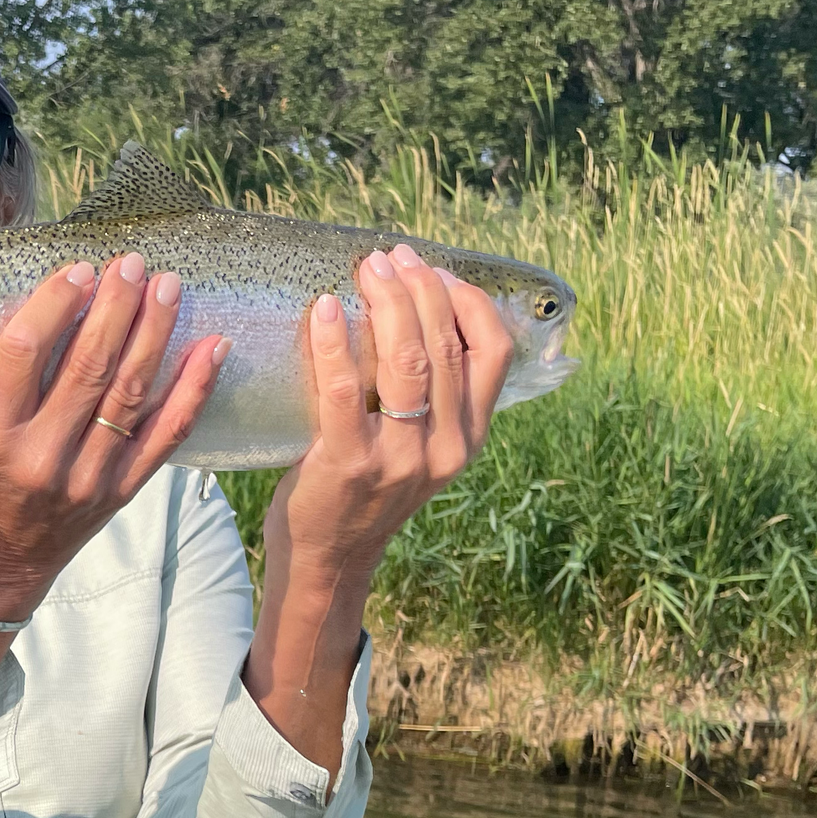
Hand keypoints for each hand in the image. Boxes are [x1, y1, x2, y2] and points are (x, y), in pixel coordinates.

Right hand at [0, 254, 225, 624]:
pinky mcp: (123, 490)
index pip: (25, 353)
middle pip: (87, 367)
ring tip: (168, 287)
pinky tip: (211, 347)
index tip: (79, 269)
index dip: (55, 304)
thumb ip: (2, 377)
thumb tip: (50, 301)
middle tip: (133, 264)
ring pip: (130, 393)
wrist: (5, 559)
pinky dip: (193, 389)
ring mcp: (87, 477)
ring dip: (154, 333)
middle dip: (116, 308)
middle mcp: (40, 457)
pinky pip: (167, 434)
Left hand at [244, 245, 514, 778]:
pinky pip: (345, 389)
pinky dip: (334, 341)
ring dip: (386, 304)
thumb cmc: (363, 490)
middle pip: (446, 347)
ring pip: (408, 362)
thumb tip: (414, 309)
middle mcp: (446, 449)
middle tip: (388, 256)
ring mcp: (400, 459)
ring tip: (364, 269)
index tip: (433, 268)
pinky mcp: (348, 464)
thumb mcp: (417, 447)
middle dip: (418, 289)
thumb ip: (430, 396)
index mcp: (470, 438)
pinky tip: (323, 308)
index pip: (494, 352)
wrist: (327, 561)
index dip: (466, 299)